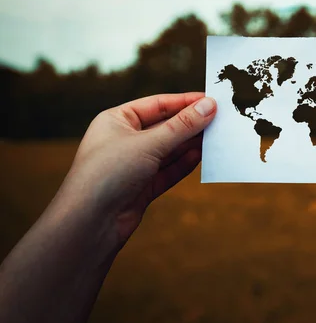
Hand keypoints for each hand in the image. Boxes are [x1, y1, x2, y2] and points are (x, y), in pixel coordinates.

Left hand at [58, 92, 215, 241]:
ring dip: (191, 144)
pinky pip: (168, 171)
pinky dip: (184, 164)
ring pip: (169, 150)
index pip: (157, 104)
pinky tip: (201, 156)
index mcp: (116, 120)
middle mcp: (124, 140)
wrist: (89, 223)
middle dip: (191, 125)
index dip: (184, 102)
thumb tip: (209, 106)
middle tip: (220, 119)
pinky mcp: (142, 187)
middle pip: (165, 127)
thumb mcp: (148, 143)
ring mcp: (133, 165)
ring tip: (216, 137)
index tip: (211, 99)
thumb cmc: (108, 174)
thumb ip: (182, 126)